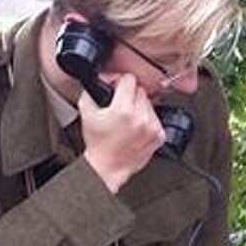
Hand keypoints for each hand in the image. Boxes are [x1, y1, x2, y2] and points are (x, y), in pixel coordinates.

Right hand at [80, 72, 161, 191]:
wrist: (107, 167)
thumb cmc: (97, 143)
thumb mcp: (86, 112)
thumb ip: (92, 90)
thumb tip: (102, 78)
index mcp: (123, 110)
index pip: (129, 79)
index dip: (119, 81)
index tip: (116, 86)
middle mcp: (141, 118)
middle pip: (141, 91)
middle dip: (129, 94)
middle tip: (120, 105)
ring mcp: (152, 128)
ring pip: (149, 103)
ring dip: (139, 107)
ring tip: (127, 119)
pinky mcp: (159, 136)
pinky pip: (156, 118)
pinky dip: (147, 120)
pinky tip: (135, 128)